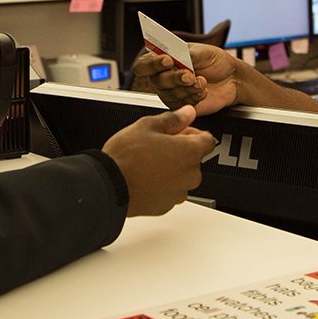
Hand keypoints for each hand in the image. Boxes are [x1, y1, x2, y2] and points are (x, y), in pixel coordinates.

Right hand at [101, 106, 215, 216]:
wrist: (109, 186)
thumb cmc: (126, 157)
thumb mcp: (148, 126)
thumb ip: (173, 119)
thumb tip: (188, 113)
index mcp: (190, 152)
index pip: (207, 140)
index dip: (192, 133)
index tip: (179, 132)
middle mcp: (190, 175)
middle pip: (194, 159)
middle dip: (180, 150)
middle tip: (158, 145)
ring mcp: (179, 193)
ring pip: (182, 176)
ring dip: (171, 168)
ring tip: (148, 161)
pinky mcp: (166, 206)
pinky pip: (170, 190)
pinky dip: (162, 184)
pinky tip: (145, 176)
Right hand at [132, 43, 240, 115]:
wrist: (231, 78)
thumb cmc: (215, 61)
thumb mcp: (203, 51)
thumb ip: (186, 54)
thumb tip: (173, 55)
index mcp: (163, 59)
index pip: (144, 65)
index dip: (153, 64)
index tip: (168, 60)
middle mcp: (163, 77)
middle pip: (157, 81)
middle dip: (174, 78)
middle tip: (189, 75)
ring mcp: (171, 92)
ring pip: (170, 95)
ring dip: (188, 88)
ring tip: (202, 81)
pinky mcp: (181, 106)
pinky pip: (181, 105)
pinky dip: (194, 97)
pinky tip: (203, 90)